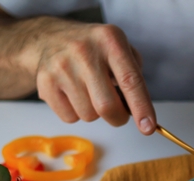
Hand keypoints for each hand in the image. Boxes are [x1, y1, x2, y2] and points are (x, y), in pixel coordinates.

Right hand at [35, 21, 156, 134]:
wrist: (49, 39)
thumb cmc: (93, 49)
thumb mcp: (119, 48)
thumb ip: (134, 76)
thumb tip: (140, 111)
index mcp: (109, 40)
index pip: (130, 80)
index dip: (141, 107)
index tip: (148, 127)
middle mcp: (84, 51)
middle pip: (107, 106)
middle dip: (118, 118)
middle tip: (118, 113)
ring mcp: (62, 67)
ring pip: (88, 115)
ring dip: (94, 112)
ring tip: (88, 92)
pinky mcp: (45, 82)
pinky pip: (69, 118)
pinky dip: (76, 113)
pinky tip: (72, 94)